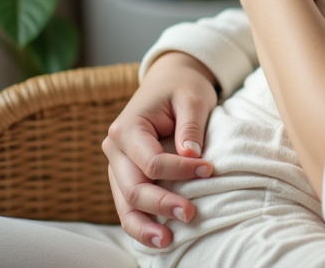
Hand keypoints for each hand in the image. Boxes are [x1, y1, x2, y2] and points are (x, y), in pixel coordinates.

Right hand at [102, 52, 217, 248]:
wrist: (168, 82)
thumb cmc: (181, 88)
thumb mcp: (192, 98)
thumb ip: (190, 127)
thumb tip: (192, 156)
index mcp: (127, 128)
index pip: (150, 161)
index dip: (180, 170)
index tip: (209, 169)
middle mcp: (115, 149)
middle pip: (132, 187)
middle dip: (160, 204)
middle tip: (189, 214)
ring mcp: (118, 165)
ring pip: (124, 203)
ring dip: (144, 224)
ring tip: (166, 241)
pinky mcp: (126, 175)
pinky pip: (128, 203)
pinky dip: (141, 221)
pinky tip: (157, 237)